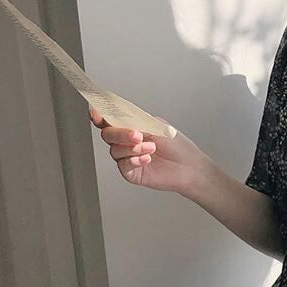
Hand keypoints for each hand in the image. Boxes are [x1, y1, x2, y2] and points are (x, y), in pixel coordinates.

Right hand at [89, 106, 211, 194]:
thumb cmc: (177, 146)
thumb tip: (117, 113)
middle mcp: (126, 142)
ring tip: (151, 148)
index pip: (108, 120)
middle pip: (108, 134)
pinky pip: (123, 166)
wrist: (189, 166)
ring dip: (133, 148)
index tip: (97, 114)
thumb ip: (134, 120)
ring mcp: (127, 158)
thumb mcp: (155, 125)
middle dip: (121, 134)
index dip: (99, 116)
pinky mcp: (131, 173)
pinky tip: (147, 159)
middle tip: (138, 135)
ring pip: (114, 150)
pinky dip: (134, 161)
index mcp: (130, 127)